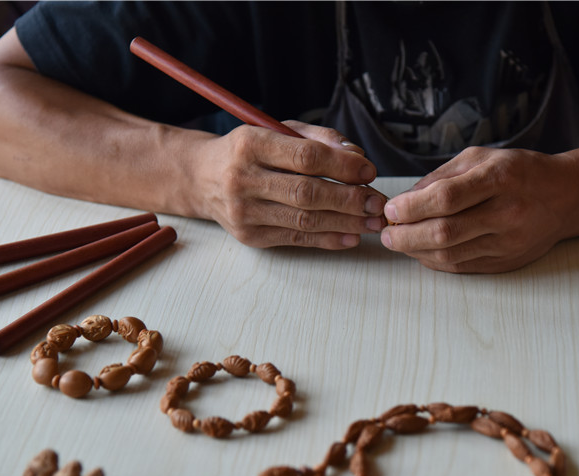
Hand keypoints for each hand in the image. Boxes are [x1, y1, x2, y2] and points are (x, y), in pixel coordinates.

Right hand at [193, 121, 385, 249]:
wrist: (201, 178)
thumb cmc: (249, 151)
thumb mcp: (277, 131)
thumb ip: (319, 139)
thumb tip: (357, 157)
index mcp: (250, 144)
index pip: (306, 157)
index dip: (342, 166)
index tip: (368, 171)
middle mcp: (243, 179)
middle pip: (307, 193)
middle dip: (350, 199)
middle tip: (377, 203)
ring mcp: (244, 212)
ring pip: (305, 220)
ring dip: (345, 223)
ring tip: (372, 222)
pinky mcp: (250, 236)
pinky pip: (296, 239)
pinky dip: (328, 240)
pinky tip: (351, 237)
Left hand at [380, 147, 578, 272]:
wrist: (567, 197)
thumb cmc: (519, 172)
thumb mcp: (481, 158)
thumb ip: (442, 177)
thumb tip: (404, 200)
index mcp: (500, 178)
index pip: (446, 198)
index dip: (412, 207)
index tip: (392, 210)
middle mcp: (507, 212)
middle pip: (445, 232)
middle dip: (406, 235)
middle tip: (387, 234)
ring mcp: (509, 241)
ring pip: (451, 255)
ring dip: (416, 251)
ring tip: (400, 242)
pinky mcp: (507, 262)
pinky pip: (462, 266)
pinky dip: (435, 261)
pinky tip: (422, 252)